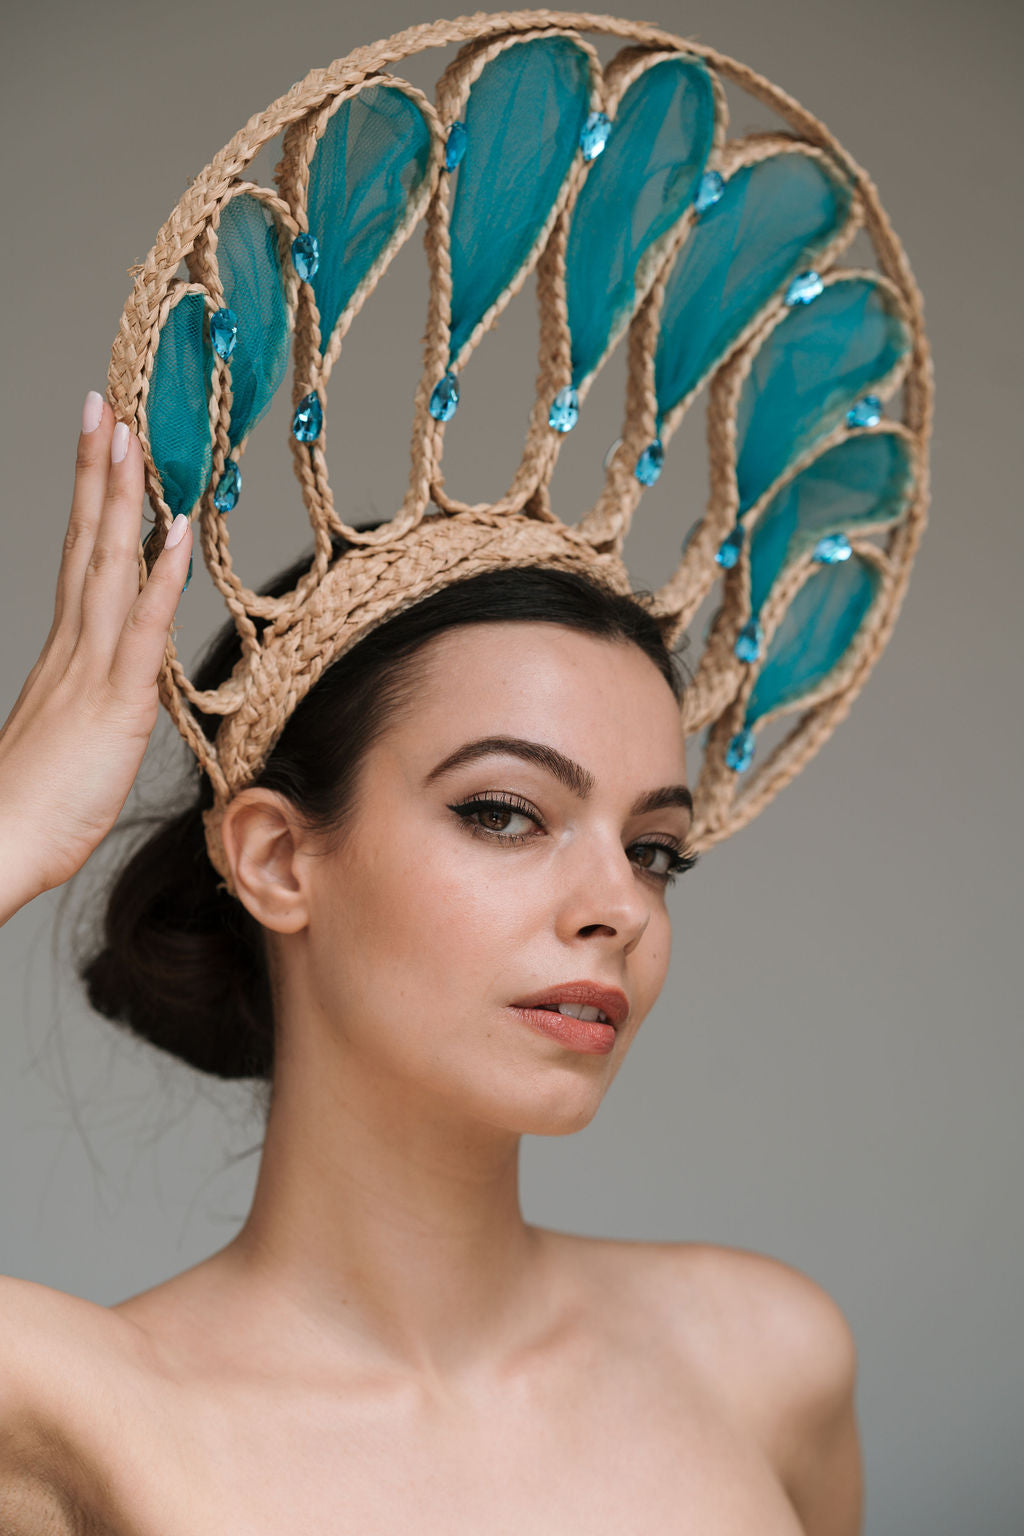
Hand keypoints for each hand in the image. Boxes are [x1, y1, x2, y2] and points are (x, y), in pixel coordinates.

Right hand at [0, 390, 192, 912]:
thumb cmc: (38, 808)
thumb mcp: (73, 739)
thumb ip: (96, 700)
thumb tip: (120, 684)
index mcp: (66, 653)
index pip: (80, 559)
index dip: (92, 502)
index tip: (103, 448)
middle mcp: (73, 647)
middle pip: (86, 543)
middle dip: (101, 473)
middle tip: (109, 408)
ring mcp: (90, 669)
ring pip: (108, 567)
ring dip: (123, 501)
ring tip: (133, 439)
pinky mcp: (114, 703)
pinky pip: (140, 630)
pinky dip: (159, 579)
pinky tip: (175, 535)